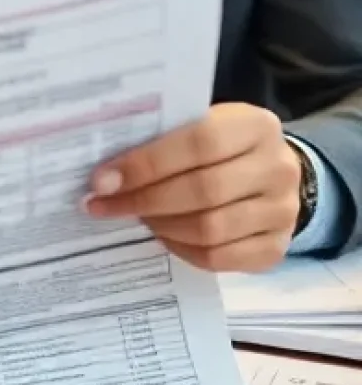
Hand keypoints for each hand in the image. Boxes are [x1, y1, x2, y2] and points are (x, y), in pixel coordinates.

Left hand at [84, 103, 301, 272]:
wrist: (269, 176)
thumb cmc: (218, 148)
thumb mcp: (200, 126)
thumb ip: (163, 139)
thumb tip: (105, 170)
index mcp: (256, 126)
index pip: (199, 142)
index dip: (146, 163)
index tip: (102, 180)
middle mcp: (277, 168)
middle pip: (203, 190)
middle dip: (144, 200)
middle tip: (103, 204)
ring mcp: (282, 212)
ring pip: (210, 229)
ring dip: (161, 225)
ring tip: (136, 217)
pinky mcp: (275, 249)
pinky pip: (218, 258)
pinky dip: (181, 249)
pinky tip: (162, 236)